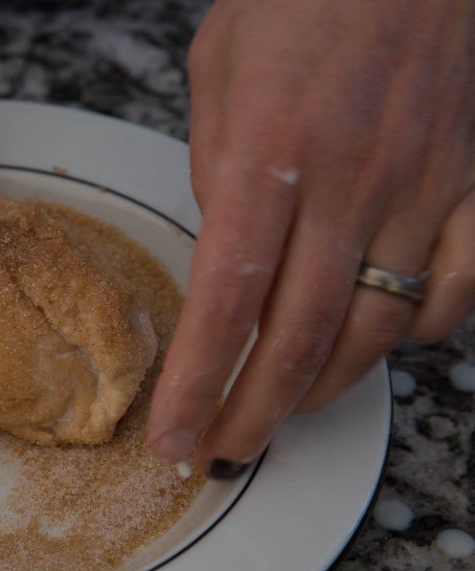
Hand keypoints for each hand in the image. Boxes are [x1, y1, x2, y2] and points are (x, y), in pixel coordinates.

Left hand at [149, 0, 474, 475]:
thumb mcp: (220, 72)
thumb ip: (217, 169)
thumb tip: (223, 253)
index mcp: (271, 153)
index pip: (225, 299)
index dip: (197, 381)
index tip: (172, 435)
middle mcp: (351, 182)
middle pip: (297, 337)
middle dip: (252, 412)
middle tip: (219, 452)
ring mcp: (422, 187)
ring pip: (375, 329)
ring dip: (321, 389)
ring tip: (280, 415)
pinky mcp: (471, 182)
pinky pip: (458, 290)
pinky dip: (419, 333)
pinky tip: (378, 344)